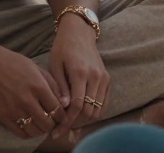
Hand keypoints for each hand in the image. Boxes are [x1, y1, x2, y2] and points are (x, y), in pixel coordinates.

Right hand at [0, 41, 64, 138]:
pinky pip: (20, 133)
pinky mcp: (2, 116)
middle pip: (47, 124)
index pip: (57, 111)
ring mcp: (14, 110)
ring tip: (40, 123)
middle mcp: (27, 100)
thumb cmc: (14, 63)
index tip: (61, 116)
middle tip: (50, 120)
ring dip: (40, 129)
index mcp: (38, 86)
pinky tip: (29, 125)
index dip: (62, 116)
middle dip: (52, 124)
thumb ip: (53, 86)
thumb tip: (65, 103)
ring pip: (35, 131)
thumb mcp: (37, 68)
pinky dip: (27, 133)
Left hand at [49, 16, 109, 136]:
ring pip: (98, 109)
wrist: (79, 32)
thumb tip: (64, 107)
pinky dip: (94, 111)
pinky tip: (81, 112)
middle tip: (62, 127)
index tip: (57, 130)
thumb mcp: (55, 65)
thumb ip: (60, 87)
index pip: (77, 105)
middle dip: (75, 122)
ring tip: (70, 120)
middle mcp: (95, 76)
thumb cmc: (62, 47)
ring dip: (85, 119)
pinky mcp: (107, 79)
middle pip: (89, 111)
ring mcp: (103, 77)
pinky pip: (104, 103)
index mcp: (80, 72)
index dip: (67, 121)